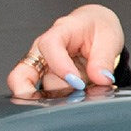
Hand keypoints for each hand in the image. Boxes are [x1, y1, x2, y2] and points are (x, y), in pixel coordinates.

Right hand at [5, 4, 124, 95]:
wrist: (96, 28)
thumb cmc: (98, 28)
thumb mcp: (109, 38)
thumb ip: (104, 60)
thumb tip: (102, 79)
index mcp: (60, 32)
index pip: (49, 45)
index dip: (60, 66)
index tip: (77, 82)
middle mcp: (44, 51)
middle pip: (22, 73)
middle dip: (29, 91)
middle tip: (53, 103)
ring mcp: (44, 68)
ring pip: (40, 90)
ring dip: (59, 99)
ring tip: (80, 98)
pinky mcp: (49, 81)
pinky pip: (48, 96)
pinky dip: (60, 102)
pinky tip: (74, 102)